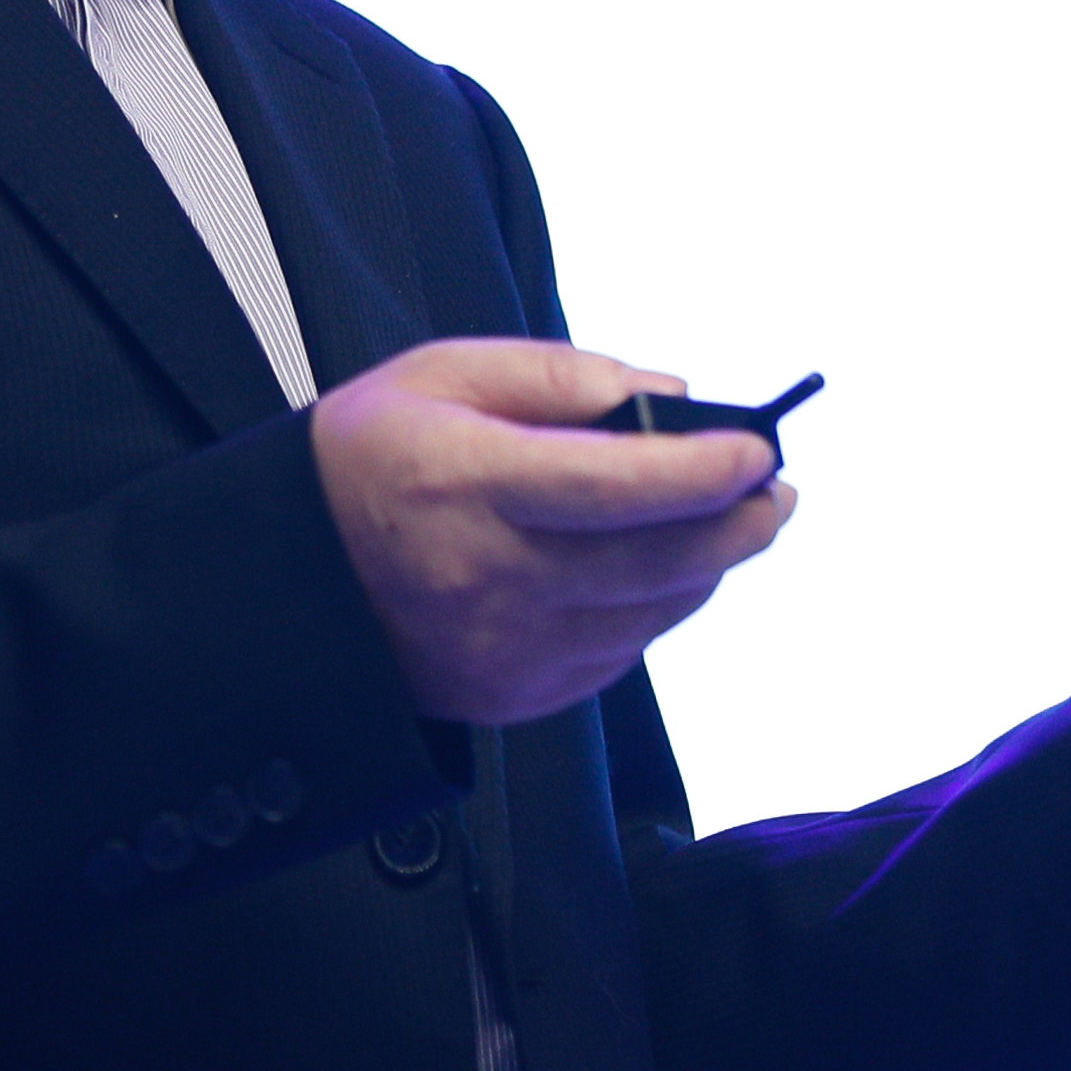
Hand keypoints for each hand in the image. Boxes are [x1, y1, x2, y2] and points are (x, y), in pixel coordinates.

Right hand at [312, 339, 792, 727]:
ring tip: (727, 520)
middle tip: (775, 490)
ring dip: (707, 565)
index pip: (614, 485)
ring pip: (653, 611)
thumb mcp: (442, 374)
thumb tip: (669, 396)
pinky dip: (654, 605)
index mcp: (464, 485)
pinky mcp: (518, 695)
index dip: (702, 470)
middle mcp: (487, 577)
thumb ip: (558, 376)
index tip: (756, 449)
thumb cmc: (370, 462)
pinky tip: (650, 566)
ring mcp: (505, 648)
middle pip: (656, 560)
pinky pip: (623, 652)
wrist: (296, 579)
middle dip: (738, 523)